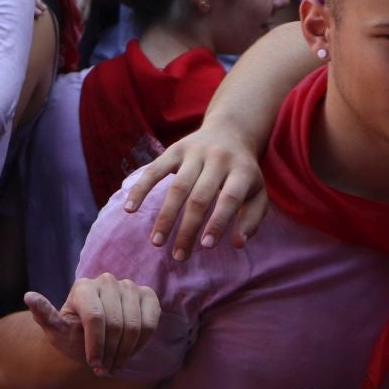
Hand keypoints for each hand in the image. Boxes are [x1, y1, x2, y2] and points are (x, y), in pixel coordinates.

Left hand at [25, 274, 162, 375]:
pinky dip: (140, 344)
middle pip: (116, 324)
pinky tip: (128, 352)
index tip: (93, 365)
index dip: (96, 345)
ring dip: (125, 352)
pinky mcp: (147, 295)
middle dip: (110, 352)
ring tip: (113, 365)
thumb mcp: (56, 330)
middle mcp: (106, 280)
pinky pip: (151, 323)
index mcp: (82, 286)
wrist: (93, 337)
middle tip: (102, 369)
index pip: (95, 318)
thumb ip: (44, 315)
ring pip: (135, 325)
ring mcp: (129, 286)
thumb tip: (28, 296)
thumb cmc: (72, 335)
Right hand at [122, 123, 269, 259]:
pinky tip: (130, 209)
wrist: (230, 132)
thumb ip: (252, 219)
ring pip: (177, 187)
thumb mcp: (258, 193)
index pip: (230, 198)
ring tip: (156, 242)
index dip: (218, 222)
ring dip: (165, 217)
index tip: (205, 246)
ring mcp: (194, 152)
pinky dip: (140, 190)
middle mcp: (218, 158)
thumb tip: (237, 244)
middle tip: (179, 255)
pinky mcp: (174, 150)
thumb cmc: (243, 173)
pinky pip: (154, 170)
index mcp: (242, 170)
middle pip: (200, 197)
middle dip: (187, 228)